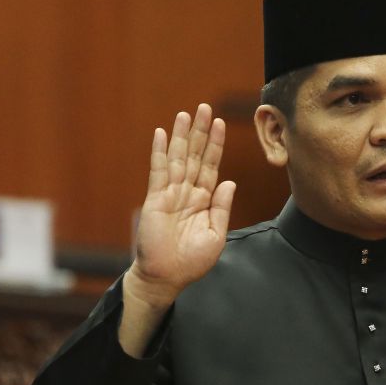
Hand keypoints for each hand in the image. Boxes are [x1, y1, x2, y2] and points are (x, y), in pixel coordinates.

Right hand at [126, 104, 235, 309]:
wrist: (167, 277)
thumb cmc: (192, 261)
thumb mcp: (216, 234)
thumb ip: (222, 207)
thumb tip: (230, 182)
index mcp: (204, 200)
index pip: (211, 166)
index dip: (216, 145)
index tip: (221, 124)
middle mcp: (187, 192)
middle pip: (195, 156)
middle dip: (201, 132)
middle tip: (204, 107)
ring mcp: (170, 194)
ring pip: (178, 158)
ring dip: (181, 136)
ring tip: (185, 114)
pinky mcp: (155, 199)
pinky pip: (158, 171)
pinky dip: (159, 152)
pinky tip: (161, 134)